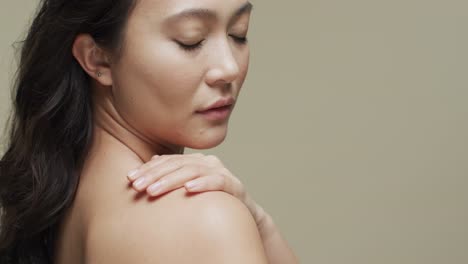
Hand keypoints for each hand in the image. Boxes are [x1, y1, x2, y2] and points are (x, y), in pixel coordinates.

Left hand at [126, 153, 268, 233]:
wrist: (243, 214)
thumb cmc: (211, 201)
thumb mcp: (188, 187)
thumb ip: (173, 174)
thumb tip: (151, 161)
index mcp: (195, 161)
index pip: (168, 161)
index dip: (148, 169)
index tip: (130, 179)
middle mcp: (208, 162)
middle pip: (177, 164)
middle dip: (155, 175)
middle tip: (137, 186)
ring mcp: (221, 172)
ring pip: (193, 171)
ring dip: (171, 181)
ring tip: (154, 190)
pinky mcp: (234, 185)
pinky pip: (218, 182)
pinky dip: (203, 184)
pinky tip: (188, 189)